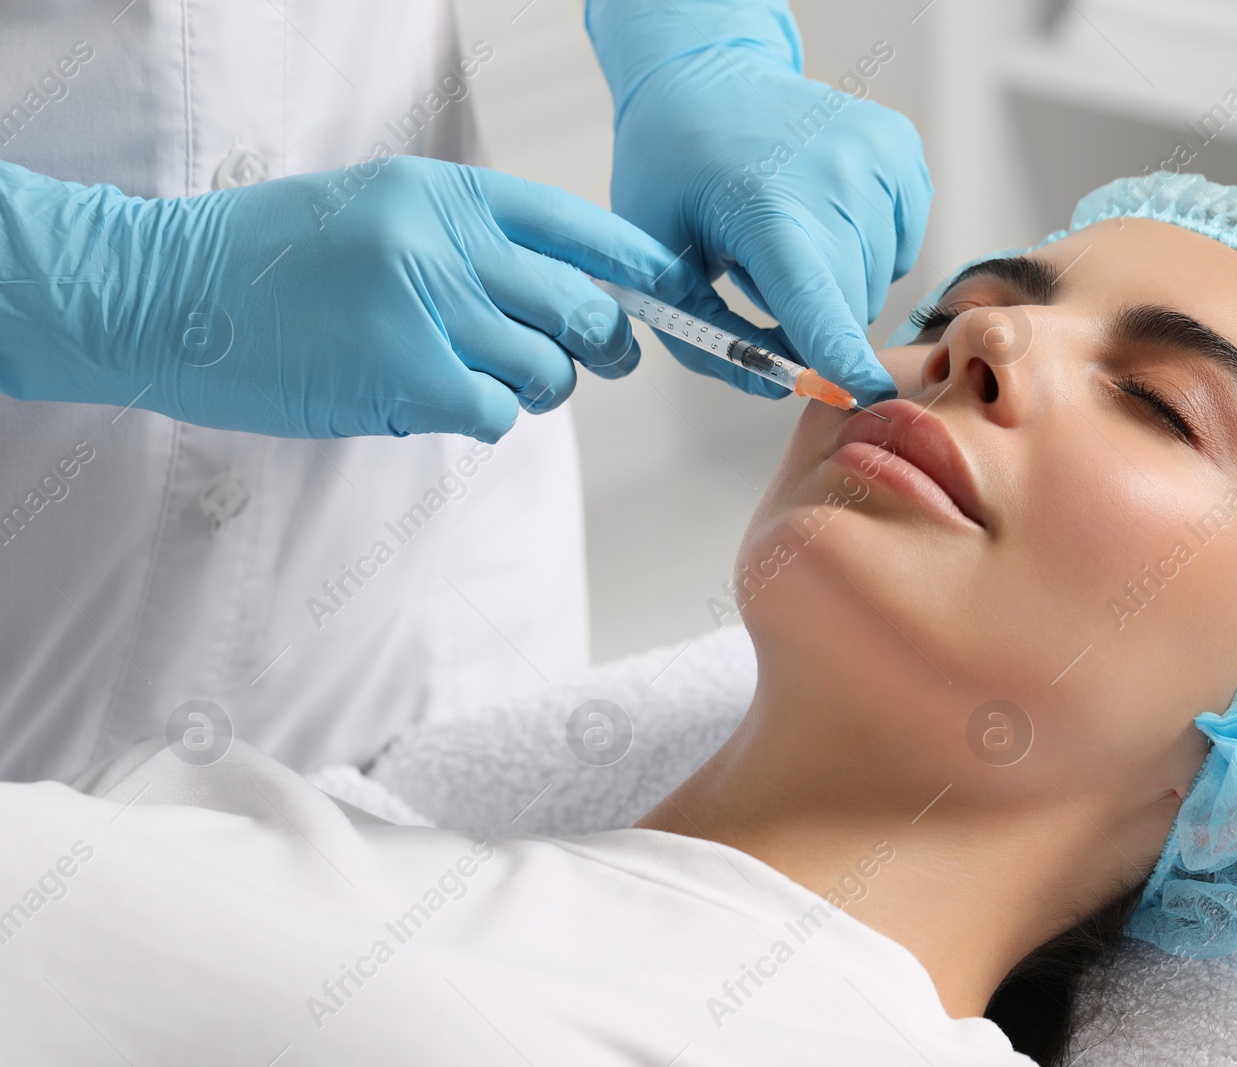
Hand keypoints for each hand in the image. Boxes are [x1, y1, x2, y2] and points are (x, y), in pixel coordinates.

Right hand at [0, 155, 729, 439]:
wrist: (163, 294)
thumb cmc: (270, 262)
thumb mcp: (378, 213)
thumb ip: (468, 244)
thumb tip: (567, 297)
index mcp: (444, 194)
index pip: (579, 227)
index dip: (639, 266)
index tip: (673, 291)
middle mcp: (445, 242)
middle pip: (584, 307)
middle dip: (609, 344)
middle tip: (602, 358)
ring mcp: (427, 308)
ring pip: (549, 370)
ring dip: (535, 388)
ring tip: (479, 376)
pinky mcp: (406, 377)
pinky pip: (497, 412)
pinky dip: (484, 415)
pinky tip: (435, 400)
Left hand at [591, 0, 932, 405]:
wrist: (704, 76)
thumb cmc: (674, 168)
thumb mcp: (661, 258)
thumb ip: (708, 336)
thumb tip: (775, 385)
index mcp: (767, 204)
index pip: (816, 301)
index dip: (838, 356)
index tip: (864, 393)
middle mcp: (836, 175)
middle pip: (847, 306)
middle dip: (811, 321)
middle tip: (761, 275)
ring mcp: (878, 157)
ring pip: (876, 282)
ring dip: (834, 282)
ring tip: (787, 234)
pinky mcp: (901, 151)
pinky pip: (898, 246)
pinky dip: (862, 250)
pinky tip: (822, 215)